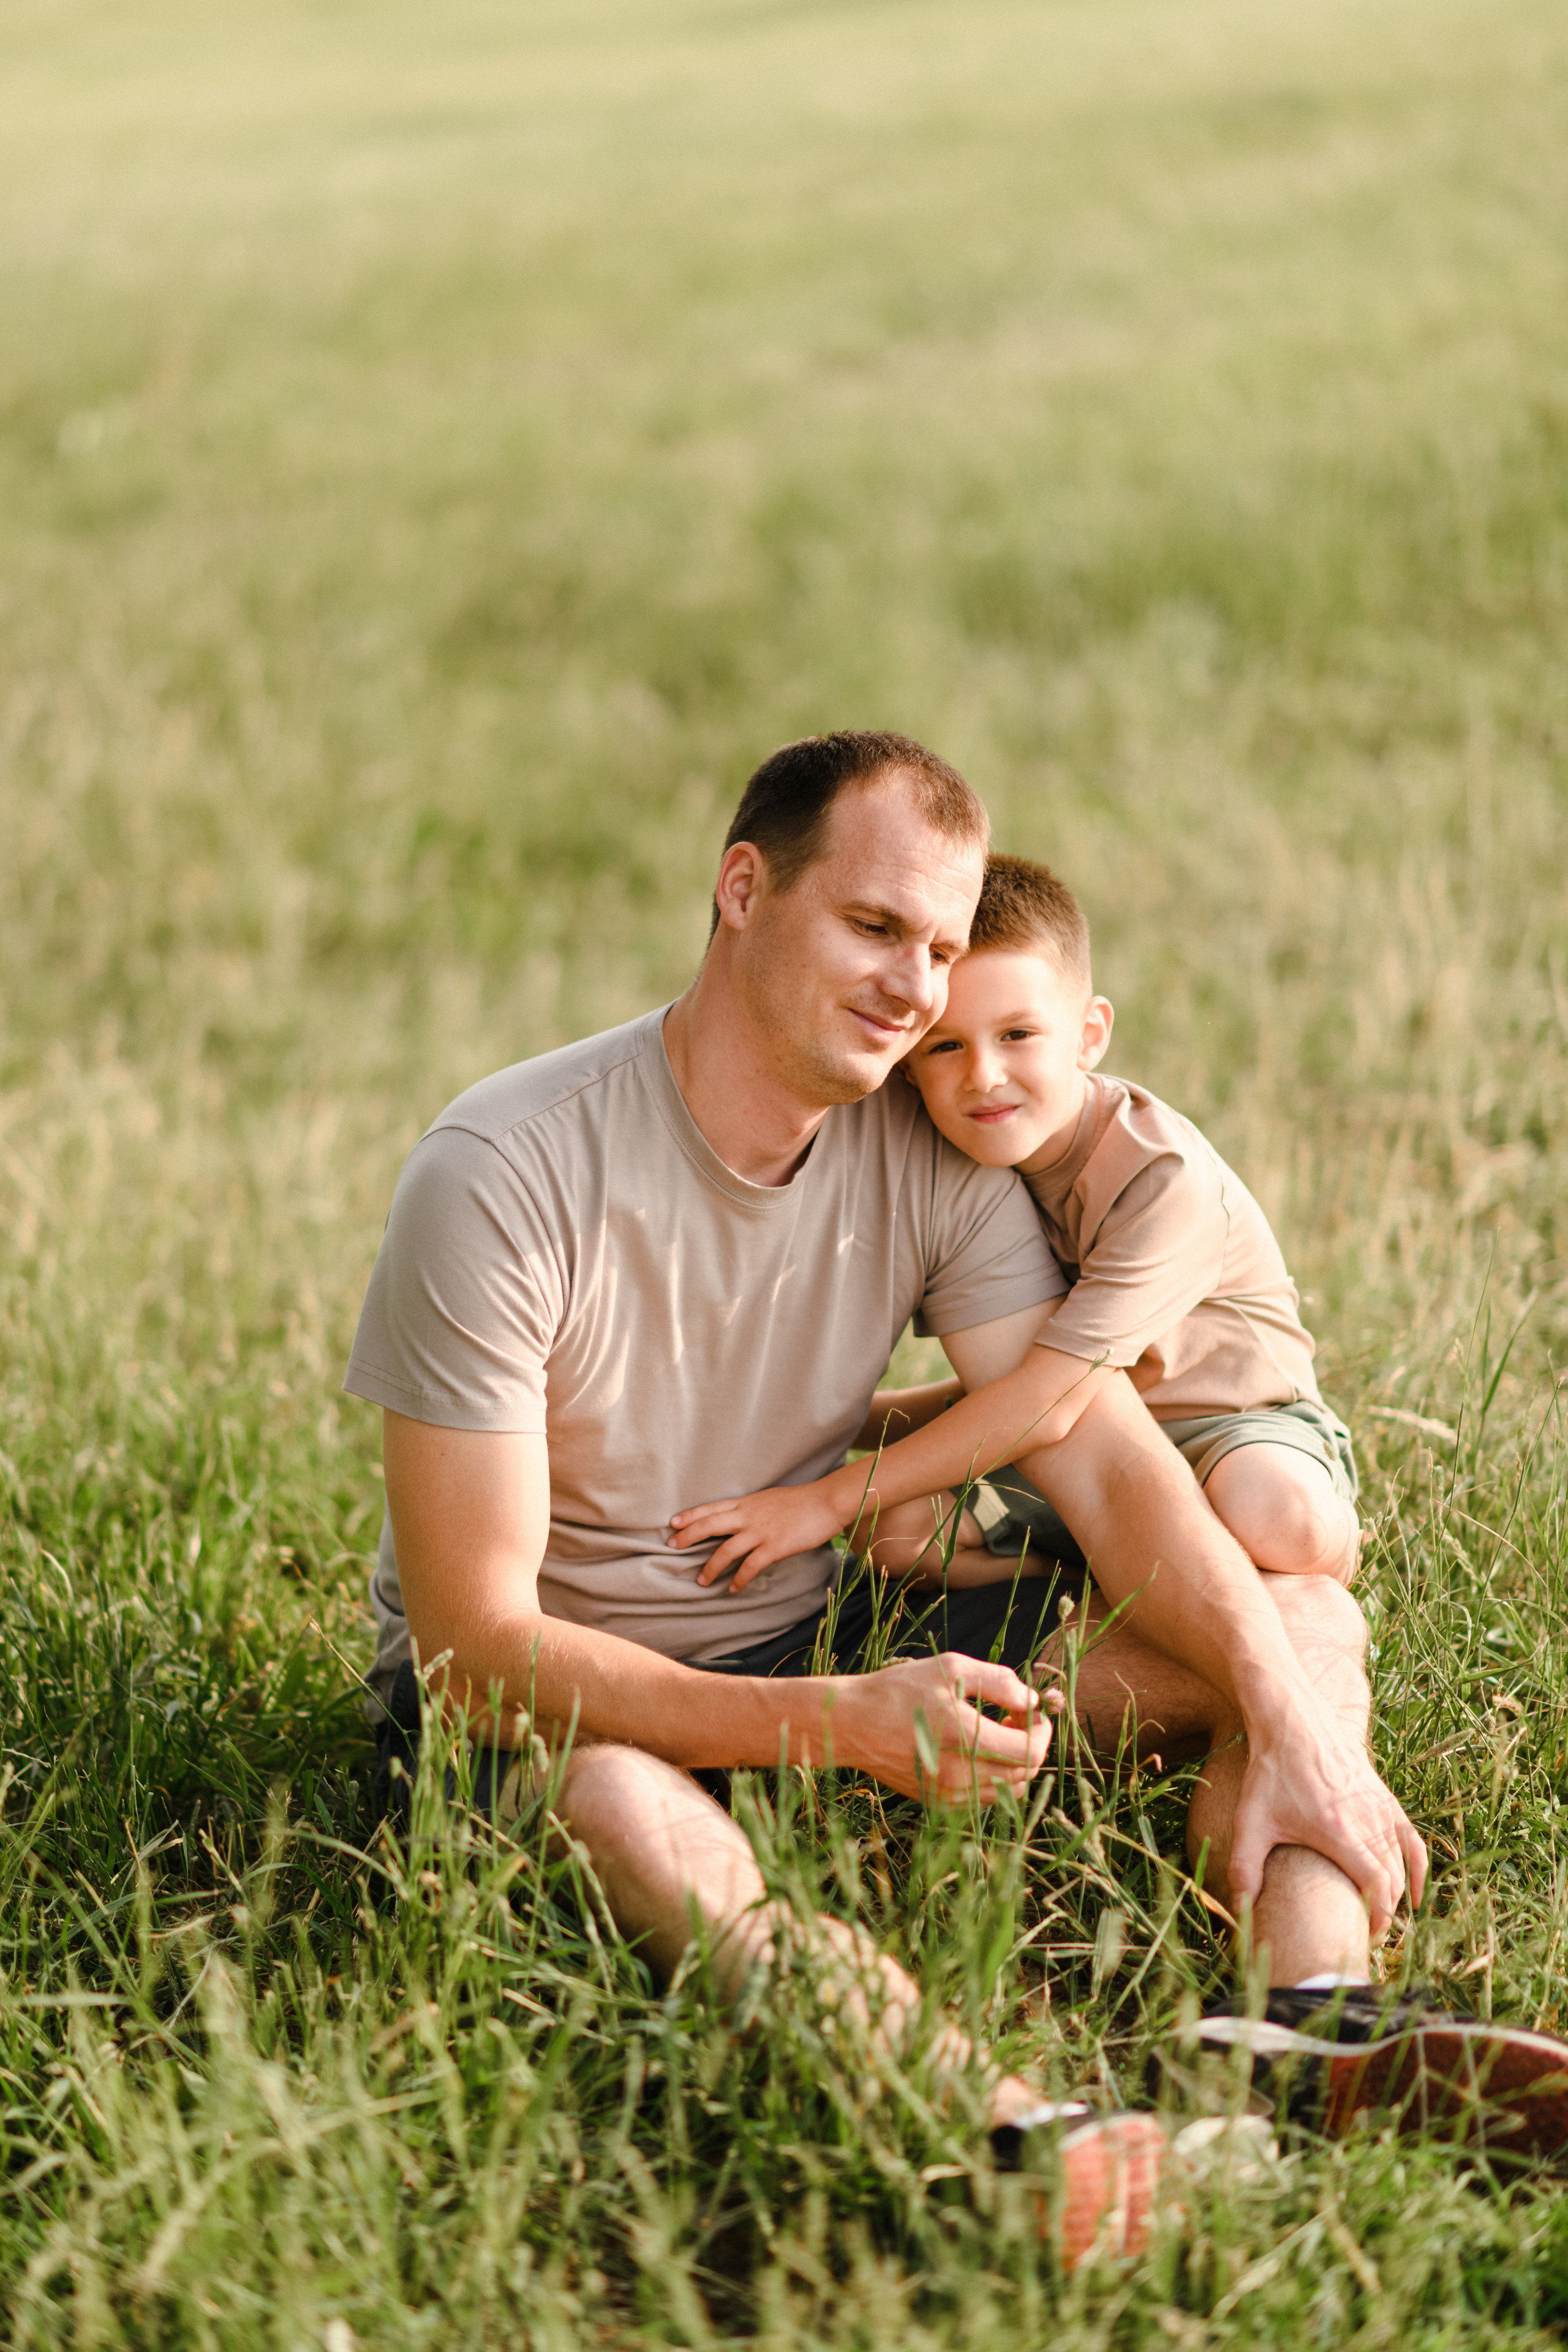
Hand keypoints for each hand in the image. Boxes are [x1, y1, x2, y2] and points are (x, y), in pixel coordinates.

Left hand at [669, 1476, 853, 1592]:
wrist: (826, 1502)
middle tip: (672, 1546)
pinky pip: (750, 1566)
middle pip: (710, 1525)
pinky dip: (739, 1579)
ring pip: (725, 1550)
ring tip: (701, 1581)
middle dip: (688, 1536)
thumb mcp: (771, 1498)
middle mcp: (749, 1515)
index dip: (691, 1515)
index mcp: (747, 1502)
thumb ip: (754, 1508)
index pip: (712, 1508)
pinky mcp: (774, 1547)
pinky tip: (733, 1589)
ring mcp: (760, 1531)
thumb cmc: (802, 1500)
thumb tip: (742, 1518)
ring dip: (710, 1567)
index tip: (673, 1522)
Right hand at [823, 1652, 1060, 1803]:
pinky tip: (977, 1751)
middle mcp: (958, 1772)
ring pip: (1010, 1790)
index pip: (1029, 1751)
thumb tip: (1033, 1699)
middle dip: (1031, 1743)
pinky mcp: (940, 1805)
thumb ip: (998, 1681)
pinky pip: (986, 1798)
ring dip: (1016, 1763)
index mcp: (961, 1734)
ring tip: (997, 1734)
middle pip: (1025, 1772)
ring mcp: (949, 1794)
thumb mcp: (950, 1667)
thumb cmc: (902, 1689)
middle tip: (1015, 1716)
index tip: (1030, 1710)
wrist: (853, 1724)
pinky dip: (995, 1778)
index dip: (1042, 1730)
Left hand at [1228, 1706, 1427, 1935]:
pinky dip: (1417, 1869)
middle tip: (1362, 1934)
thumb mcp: (1251, 1820)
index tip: (1362, 1941)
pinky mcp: (1386, 1798)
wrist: (1294, 1720)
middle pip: (1392, 1884)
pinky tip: (1413, 1892)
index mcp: (1341, 1834)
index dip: (1376, 1922)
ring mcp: (1382, 1809)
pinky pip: (1412, 1841)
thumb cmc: (1271, 1772)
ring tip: (1376, 1916)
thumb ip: (1244, 1868)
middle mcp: (1370, 1823)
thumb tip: (1239, 1910)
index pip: (1377, 1892)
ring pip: (1402, 1865)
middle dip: (1383, 1914)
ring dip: (1395, 1895)